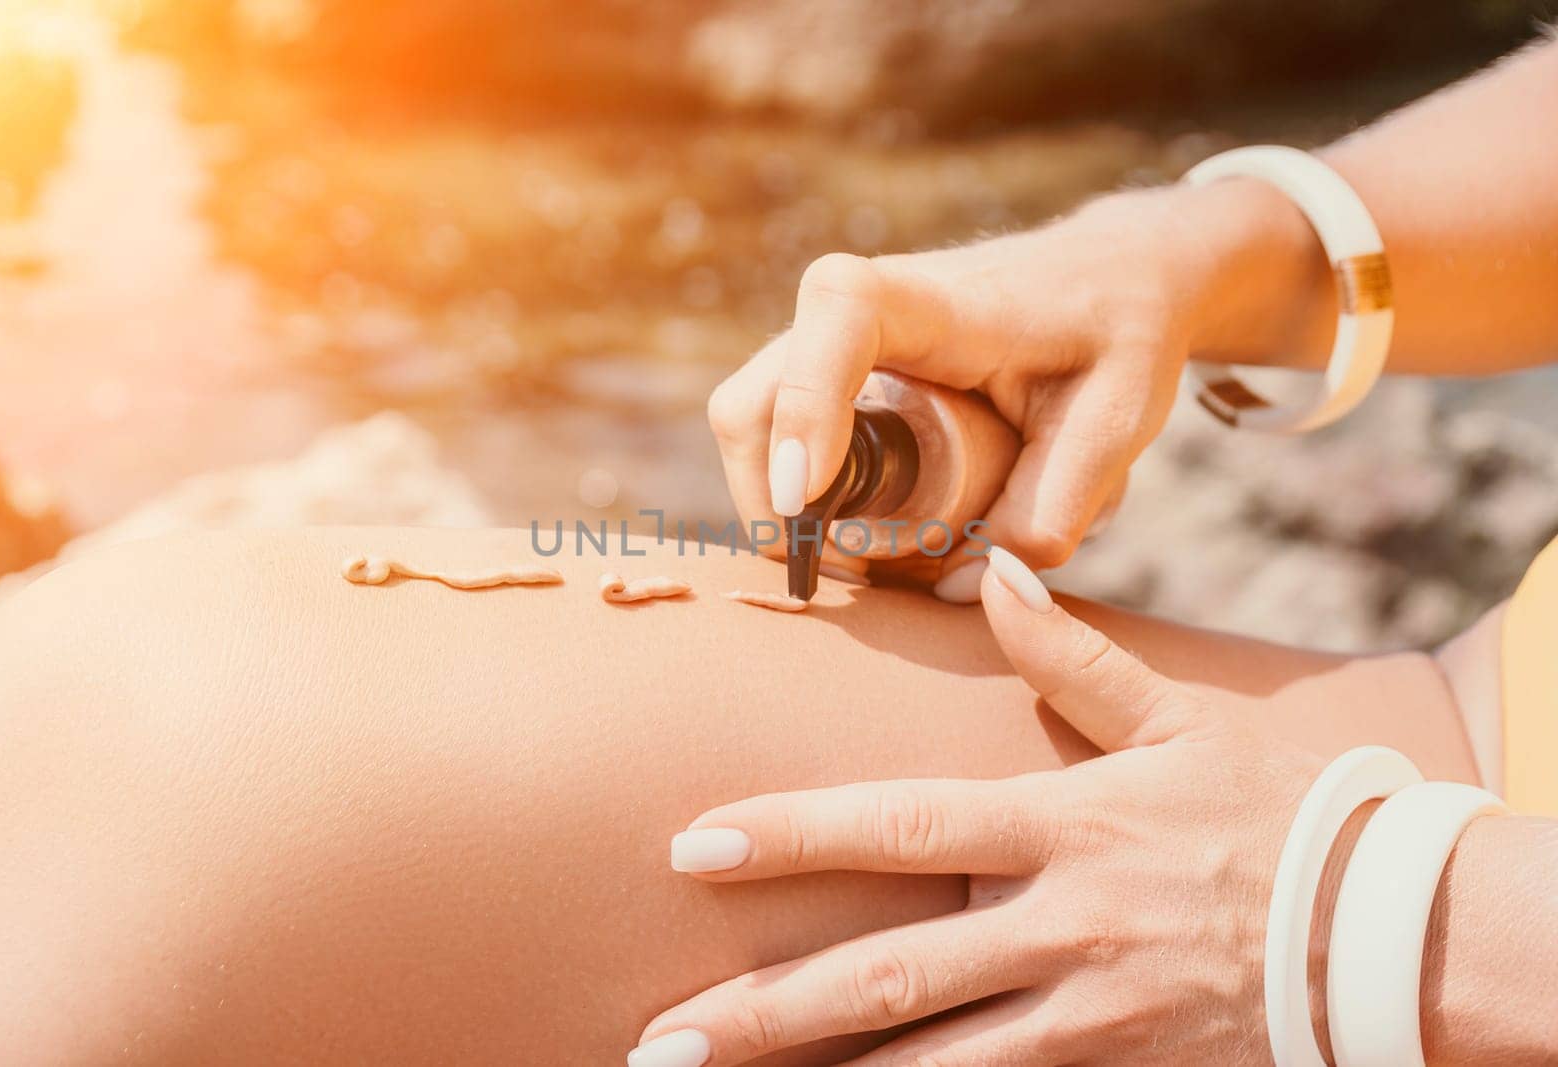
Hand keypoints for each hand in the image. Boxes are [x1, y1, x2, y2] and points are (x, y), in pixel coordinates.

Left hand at [630, 546, 1324, 1065]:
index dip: (790, 835)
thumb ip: (1075, 657)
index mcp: (1062, 825)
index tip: (691, 846)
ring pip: (931, 1063)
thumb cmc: (1274, 810)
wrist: (1386, 930)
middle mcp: (1059, 925)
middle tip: (662, 1038)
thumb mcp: (1180, 720)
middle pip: (888, 976)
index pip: (900, 828)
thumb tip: (995, 575)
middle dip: (766, 1012)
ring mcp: (1086, 1012)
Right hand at [706, 185, 1249, 591]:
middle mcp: (862, 309)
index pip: (840, 312)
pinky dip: (795, 498)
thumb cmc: (1119, 335)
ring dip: (779, 506)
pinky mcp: (832, 373)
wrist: (1114, 277)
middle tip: (842, 573)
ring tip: (861, 564)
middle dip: (770, 496)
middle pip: (754, 393)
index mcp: (937, 300)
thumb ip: (1055, 508)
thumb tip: (964, 586)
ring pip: (750, 421)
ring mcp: (835, 344)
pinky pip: (774, 435)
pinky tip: (859, 538)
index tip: (805, 495)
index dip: (806, 401)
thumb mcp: (1116, 423)